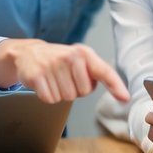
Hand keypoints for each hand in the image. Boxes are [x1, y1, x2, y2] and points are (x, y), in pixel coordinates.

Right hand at [0, 39, 130, 102]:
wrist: (28, 53)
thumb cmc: (59, 61)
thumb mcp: (79, 60)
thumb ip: (98, 73)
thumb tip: (121, 94)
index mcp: (83, 53)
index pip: (104, 71)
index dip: (115, 86)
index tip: (125, 98)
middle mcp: (69, 57)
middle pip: (82, 93)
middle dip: (74, 90)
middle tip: (64, 78)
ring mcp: (52, 65)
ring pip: (65, 98)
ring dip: (59, 94)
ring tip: (53, 80)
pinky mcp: (37, 75)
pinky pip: (50, 99)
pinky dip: (47, 96)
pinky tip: (44, 84)